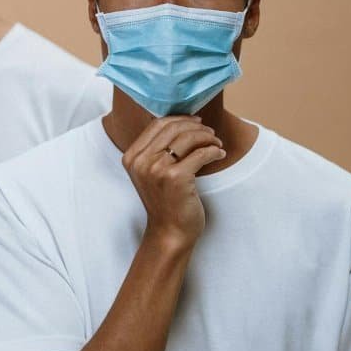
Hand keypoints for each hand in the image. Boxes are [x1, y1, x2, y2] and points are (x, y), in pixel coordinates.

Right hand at [122, 116, 225, 249]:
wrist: (169, 232)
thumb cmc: (165, 202)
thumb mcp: (151, 172)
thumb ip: (156, 150)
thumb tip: (179, 122)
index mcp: (131, 157)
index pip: (157, 124)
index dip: (180, 119)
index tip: (196, 122)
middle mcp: (141, 161)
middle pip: (172, 128)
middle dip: (196, 127)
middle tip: (211, 133)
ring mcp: (156, 169)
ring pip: (187, 138)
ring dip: (207, 137)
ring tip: (217, 143)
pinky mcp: (176, 178)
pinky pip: (200, 154)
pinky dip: (214, 151)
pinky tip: (219, 154)